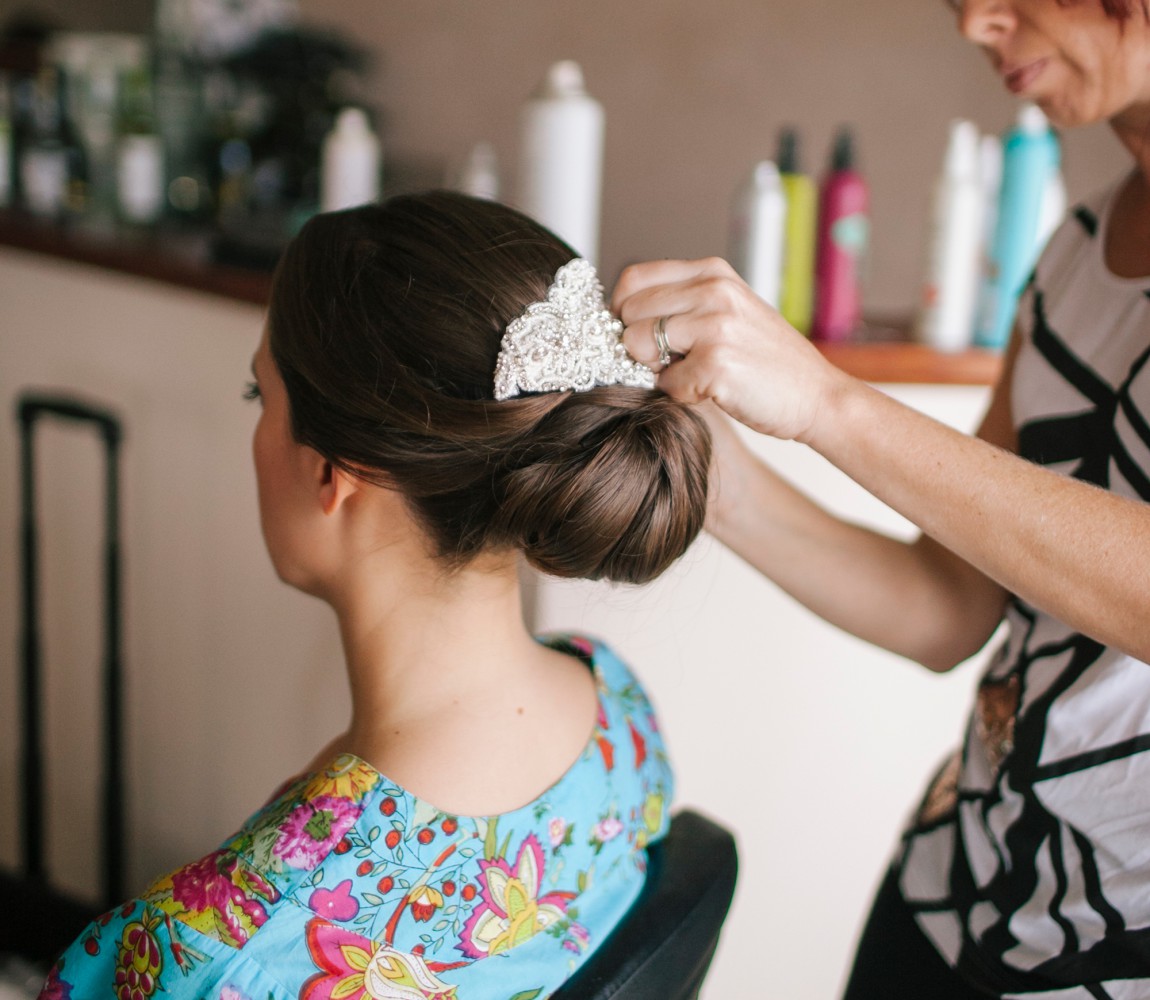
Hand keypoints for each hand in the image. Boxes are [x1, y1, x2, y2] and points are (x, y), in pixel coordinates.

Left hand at [611, 257, 843, 441]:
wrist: (817, 396)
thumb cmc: (766, 361)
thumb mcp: (728, 311)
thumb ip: (683, 305)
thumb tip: (621, 319)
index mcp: (712, 272)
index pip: (633, 278)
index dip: (624, 312)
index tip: (640, 335)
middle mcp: (713, 290)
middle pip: (628, 312)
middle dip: (639, 344)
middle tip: (675, 362)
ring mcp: (715, 325)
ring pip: (636, 344)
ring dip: (657, 370)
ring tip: (694, 374)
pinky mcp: (716, 363)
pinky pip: (664, 383)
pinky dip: (682, 395)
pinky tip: (714, 391)